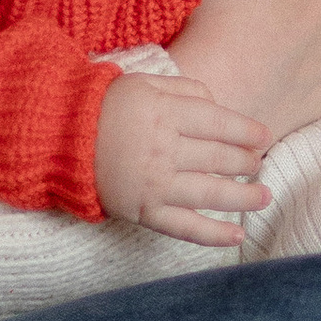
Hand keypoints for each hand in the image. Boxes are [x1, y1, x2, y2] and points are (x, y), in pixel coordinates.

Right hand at [93, 69, 272, 245]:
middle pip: (219, 158)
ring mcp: (154, 184)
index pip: (219, 123)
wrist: (56, 138)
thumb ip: (184, 89)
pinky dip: (213, 235)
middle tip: (258, 164)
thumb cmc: (102, 107)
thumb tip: (218, 104)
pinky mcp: (143, 211)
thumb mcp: (143, 84)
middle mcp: (163, 150)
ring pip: (210, 193)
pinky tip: (238, 236)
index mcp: (164, 114)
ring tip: (264, 197)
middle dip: (245, 162)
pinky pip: (184, 226)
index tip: (264, 137)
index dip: (246, 131)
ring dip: (243, 197)